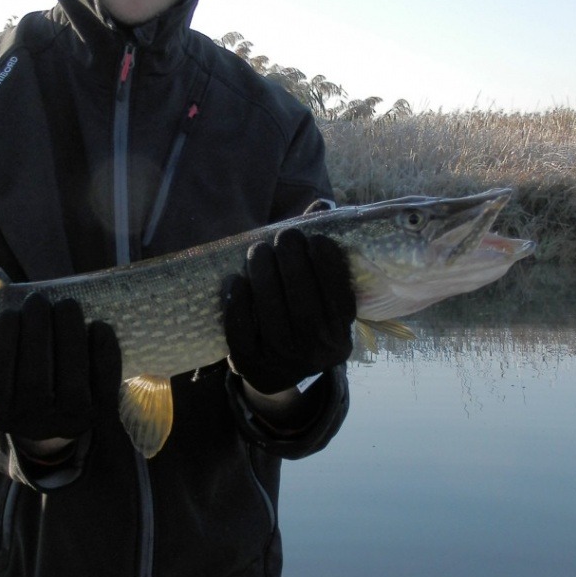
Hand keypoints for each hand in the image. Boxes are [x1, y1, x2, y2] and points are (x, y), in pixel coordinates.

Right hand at [0, 295, 120, 447]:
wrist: (57, 422)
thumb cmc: (26, 376)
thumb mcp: (8, 361)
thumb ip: (3, 322)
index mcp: (2, 413)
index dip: (1, 345)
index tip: (8, 313)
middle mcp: (34, 423)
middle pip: (34, 381)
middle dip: (37, 332)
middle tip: (37, 300)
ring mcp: (70, 421)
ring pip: (71, 382)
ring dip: (69, 336)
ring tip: (67, 304)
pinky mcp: (102, 414)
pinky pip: (104, 383)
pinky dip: (103, 351)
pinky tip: (98, 325)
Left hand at [223, 228, 355, 394]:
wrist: (277, 372)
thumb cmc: (301, 317)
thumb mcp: (319, 295)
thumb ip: (318, 252)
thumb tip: (321, 205)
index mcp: (340, 333)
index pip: (340, 298)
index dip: (329, 265)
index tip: (316, 238)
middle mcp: (317, 351)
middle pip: (304, 306)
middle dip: (292, 264)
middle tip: (284, 236)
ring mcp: (284, 362)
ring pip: (273, 319)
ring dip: (263, 277)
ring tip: (258, 250)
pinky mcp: (252, 365)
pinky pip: (242, 336)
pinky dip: (237, 306)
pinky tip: (235, 281)